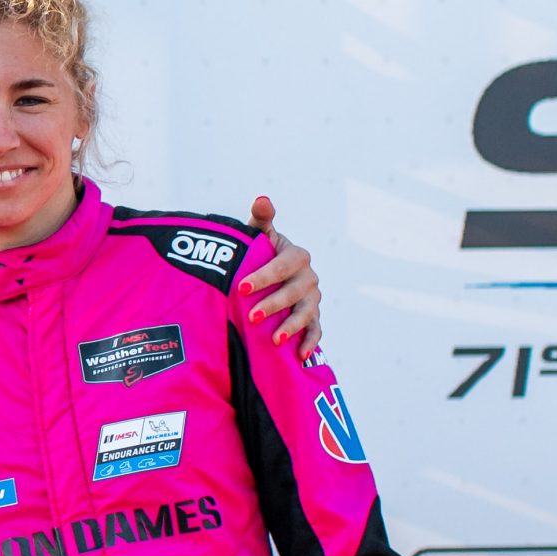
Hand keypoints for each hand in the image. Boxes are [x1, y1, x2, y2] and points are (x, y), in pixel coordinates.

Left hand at [242, 196, 323, 361]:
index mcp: (296, 256)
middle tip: (251, 316)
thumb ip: (261, 220)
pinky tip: (298, 355)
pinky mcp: (313, 317)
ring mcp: (312, 299)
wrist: (272, 275)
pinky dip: (310, 343)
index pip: (282, 265)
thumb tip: (262, 199)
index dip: (263, 276)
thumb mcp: (260, 235)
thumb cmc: (262, 253)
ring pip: (306, 313)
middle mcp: (308, 277)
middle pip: (294, 292)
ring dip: (292, 327)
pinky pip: (316, 331)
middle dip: (273, 304)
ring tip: (276, 340)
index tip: (240, 287)